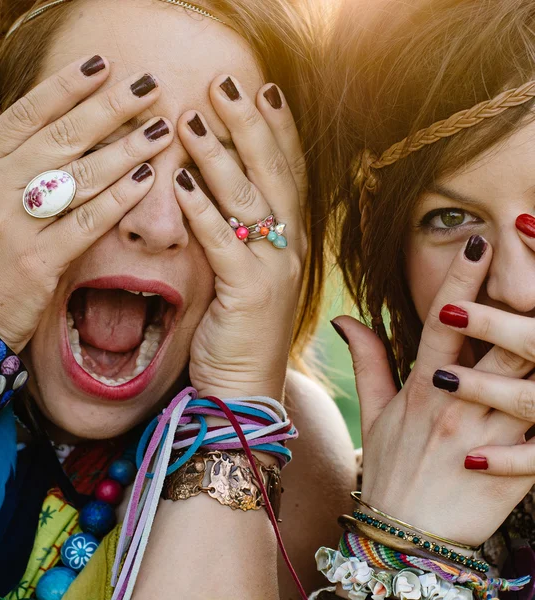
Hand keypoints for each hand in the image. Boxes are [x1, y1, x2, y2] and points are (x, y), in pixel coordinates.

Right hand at [0, 56, 173, 351]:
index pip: (27, 114)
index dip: (66, 86)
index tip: (101, 65)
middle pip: (63, 137)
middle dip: (110, 107)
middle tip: (149, 86)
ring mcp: (17, 225)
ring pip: (81, 176)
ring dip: (126, 149)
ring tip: (160, 130)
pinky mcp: (38, 262)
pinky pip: (87, 223)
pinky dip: (118, 200)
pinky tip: (146, 179)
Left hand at [173, 77, 306, 400]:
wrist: (247, 387)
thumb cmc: (239, 329)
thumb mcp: (244, 272)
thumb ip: (236, 232)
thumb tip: (208, 187)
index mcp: (291, 239)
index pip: (289, 172)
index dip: (279, 129)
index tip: (263, 90)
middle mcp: (290, 248)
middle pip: (273, 174)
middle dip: (250, 125)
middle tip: (225, 83)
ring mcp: (274, 270)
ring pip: (250, 201)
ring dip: (220, 157)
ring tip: (193, 118)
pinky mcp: (250, 294)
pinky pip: (224, 243)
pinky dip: (203, 212)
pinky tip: (181, 181)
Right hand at [333, 235, 534, 546]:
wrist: (409, 537)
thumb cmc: (390, 468)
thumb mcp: (372, 413)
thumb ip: (367, 359)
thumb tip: (346, 318)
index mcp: (423, 389)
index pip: (443, 323)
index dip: (461, 281)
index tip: (480, 241)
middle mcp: (459, 405)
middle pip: (501, 340)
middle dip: (525, 297)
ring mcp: (493, 435)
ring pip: (532, 376)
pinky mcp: (519, 464)